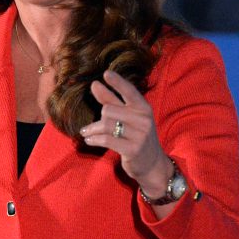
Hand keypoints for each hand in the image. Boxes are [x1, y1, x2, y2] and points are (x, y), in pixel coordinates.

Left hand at [79, 70, 172, 198]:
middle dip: (98, 118)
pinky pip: (107, 139)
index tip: (106, 73)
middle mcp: (144, 119)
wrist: (151, 164)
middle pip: (109, 110)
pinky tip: (89, 140)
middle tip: (93, 126)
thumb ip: (111, 100)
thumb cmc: (136, 136)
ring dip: (92, 130)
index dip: (118, 82)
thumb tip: (95, 84)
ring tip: (87, 133)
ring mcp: (139, 135)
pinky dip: (94, 139)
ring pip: (106, 124)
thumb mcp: (128, 117)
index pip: (130, 91)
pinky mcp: (132, 149)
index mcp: (143, 108)